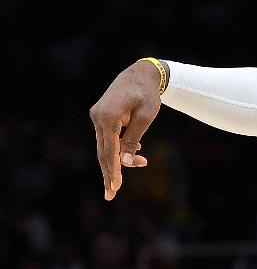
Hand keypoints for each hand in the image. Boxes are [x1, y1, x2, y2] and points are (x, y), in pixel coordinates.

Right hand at [89, 60, 161, 199]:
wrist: (141, 74)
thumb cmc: (147, 94)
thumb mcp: (145, 117)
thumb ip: (134, 139)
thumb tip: (127, 162)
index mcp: (108, 117)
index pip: (109, 151)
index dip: (113, 170)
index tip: (115, 187)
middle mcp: (98, 117)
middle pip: (103, 151)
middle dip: (109, 173)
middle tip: (111, 195)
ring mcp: (97, 116)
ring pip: (105, 146)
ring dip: (118, 160)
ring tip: (132, 172)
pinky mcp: (101, 116)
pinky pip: (108, 138)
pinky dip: (119, 148)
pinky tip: (134, 154)